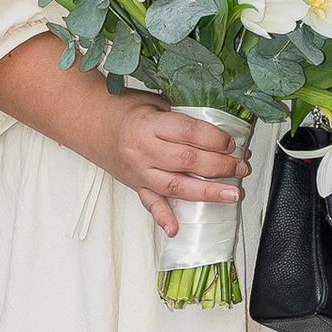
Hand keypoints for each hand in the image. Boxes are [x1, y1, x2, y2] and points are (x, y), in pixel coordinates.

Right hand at [102, 98, 248, 241]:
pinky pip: (150, 203)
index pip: (189, 132)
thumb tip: (219, 133)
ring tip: (232, 193)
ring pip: (176, 186)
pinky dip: (163, 217)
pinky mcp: (136, 185)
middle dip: (220, 166)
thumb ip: (182, 119)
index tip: (232, 143)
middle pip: (188, 161)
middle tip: (241, 166)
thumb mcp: (155, 103)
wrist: (90, 122)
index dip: (215, 139)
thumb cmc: (126, 110)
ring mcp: (138, 171)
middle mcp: (143, 150)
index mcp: (149, 124)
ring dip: (207, 192)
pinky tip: (175, 228)